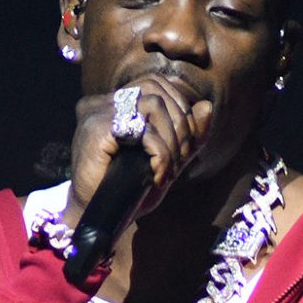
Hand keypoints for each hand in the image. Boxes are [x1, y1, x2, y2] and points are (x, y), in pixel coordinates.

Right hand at [64, 75, 213, 224]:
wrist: (101, 218)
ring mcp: (97, 112)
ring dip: (171, 139)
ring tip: (168, 168)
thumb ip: (188, 136)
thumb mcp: (168, 161)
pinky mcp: (95, 129)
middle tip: (180, 158)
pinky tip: (158, 174)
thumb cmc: (130, 192)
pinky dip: (159, 152)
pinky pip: (142, 130)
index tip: (184, 146)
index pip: (156, 84)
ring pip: (152, 104)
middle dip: (180, 123)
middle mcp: (103, 102)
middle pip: (156, 88)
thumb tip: (207, 106)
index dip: (179, 109)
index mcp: (116, 105)